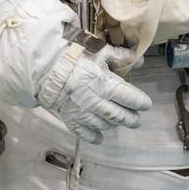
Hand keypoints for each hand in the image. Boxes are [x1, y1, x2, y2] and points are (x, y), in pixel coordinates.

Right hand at [36, 42, 151, 143]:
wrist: (43, 65)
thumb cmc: (74, 54)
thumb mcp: (100, 51)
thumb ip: (121, 57)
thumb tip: (140, 61)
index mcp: (104, 84)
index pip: (129, 97)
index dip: (140, 102)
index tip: (146, 104)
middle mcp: (95, 101)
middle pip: (118, 115)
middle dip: (131, 119)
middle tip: (136, 120)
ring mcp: (82, 112)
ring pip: (103, 124)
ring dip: (114, 125)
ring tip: (119, 122)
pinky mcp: (69, 117)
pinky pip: (82, 132)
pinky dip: (93, 137)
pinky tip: (100, 138)